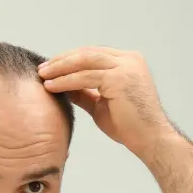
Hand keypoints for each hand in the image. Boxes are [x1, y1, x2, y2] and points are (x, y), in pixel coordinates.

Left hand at [38, 47, 174, 153]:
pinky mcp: (119, 78)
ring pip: (83, 60)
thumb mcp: (102, 103)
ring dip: (60, 68)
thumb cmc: (130, 126)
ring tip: (43, 76)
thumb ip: (85, 92)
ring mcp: (126, 67)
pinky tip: (52, 86)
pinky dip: (65, 81)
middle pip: (87, 53)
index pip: (93, 54)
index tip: (51, 68)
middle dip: (62, 60)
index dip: (70, 59)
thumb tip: (62, 85)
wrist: (150, 140)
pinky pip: (85, 77)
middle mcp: (129, 59)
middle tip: (42, 69)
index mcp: (128, 61)